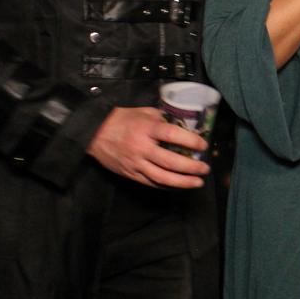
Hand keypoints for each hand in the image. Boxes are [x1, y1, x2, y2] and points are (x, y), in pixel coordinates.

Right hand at [87, 106, 209, 188]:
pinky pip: (151, 183)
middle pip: (170, 161)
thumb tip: (180, 126)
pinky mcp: (130, 174)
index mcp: (146, 129)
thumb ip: (161, 119)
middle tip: (205, 169)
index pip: (171, 135)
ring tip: (198, 183)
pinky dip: (167, 186)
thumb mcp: (143, 112)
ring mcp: (135, 163)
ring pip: (161, 177)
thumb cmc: (121, 120)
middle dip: (191, 167)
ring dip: (182, 182)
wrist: (94, 133)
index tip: (203, 145)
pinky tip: (179, 186)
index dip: (190, 140)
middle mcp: (142, 148)